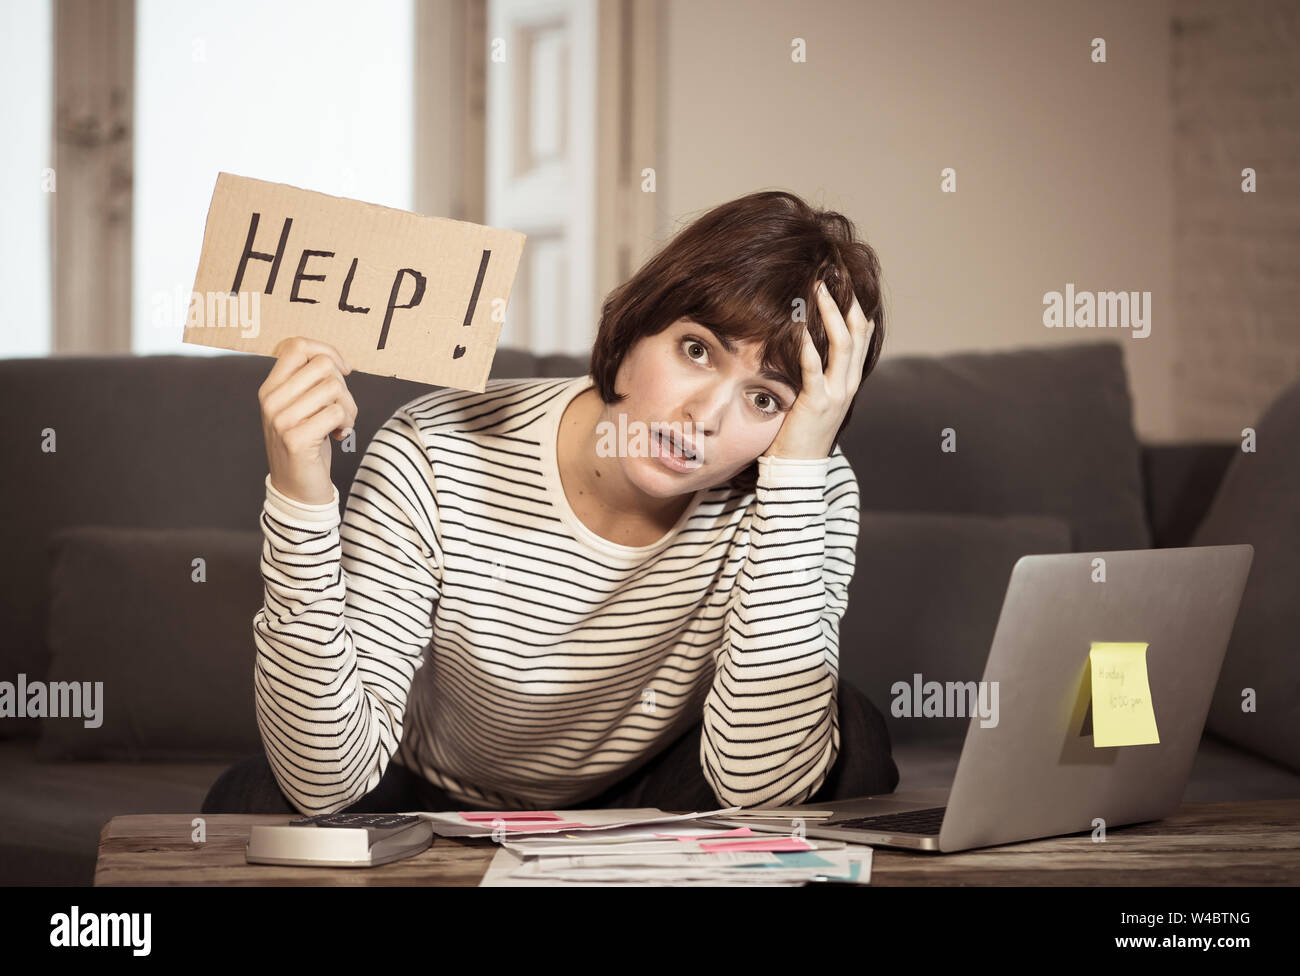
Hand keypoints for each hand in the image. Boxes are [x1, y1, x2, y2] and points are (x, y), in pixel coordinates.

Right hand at [258, 336, 358, 505]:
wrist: (297, 489)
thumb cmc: (307, 444)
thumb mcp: (300, 407)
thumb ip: (310, 382)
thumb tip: (335, 361)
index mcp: (270, 387)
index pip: (297, 346)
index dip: (327, 351)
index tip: (343, 371)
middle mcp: (271, 400)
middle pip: (323, 365)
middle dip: (344, 386)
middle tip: (341, 409)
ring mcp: (280, 419)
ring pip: (334, 388)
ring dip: (349, 408)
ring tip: (341, 425)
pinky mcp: (295, 438)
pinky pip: (336, 412)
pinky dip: (347, 424)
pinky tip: (339, 436)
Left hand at [762, 279, 875, 460]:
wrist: (799, 467)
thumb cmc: (801, 429)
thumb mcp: (819, 394)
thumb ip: (820, 370)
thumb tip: (808, 342)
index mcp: (850, 378)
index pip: (861, 333)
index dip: (855, 304)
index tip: (842, 277)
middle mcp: (849, 382)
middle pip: (857, 331)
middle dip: (846, 299)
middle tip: (832, 271)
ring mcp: (837, 393)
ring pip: (842, 343)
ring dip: (830, 313)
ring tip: (818, 288)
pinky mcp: (817, 403)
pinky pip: (814, 368)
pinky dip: (808, 345)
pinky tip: (800, 325)